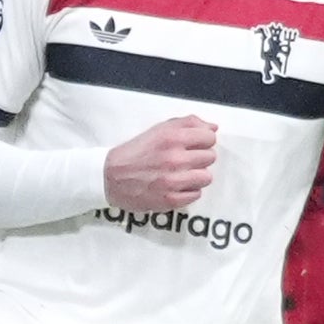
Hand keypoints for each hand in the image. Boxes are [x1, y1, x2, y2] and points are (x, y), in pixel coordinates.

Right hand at [101, 114, 216, 212]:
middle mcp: (174, 158)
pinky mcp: (170, 200)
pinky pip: (196, 194)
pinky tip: (176, 186)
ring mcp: (173, 181)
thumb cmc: (136, 151)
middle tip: (184, 160)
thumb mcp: (159, 129)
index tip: (194, 145)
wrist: (110, 177)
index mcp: (172, 137)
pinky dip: (188, 191)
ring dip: (196, 176)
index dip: (203, 141)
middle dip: (199, 158)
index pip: (209, 138)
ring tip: (181, 174)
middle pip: (210, 157)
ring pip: (206, 177)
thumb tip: (213, 128)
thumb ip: (188, 124)